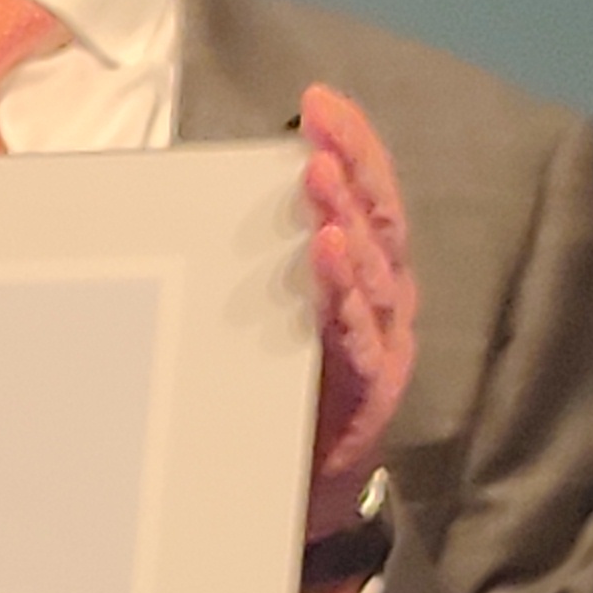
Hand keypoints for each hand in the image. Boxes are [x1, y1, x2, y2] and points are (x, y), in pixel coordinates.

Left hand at [295, 78, 419, 556]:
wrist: (309, 492)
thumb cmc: (289, 391)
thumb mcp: (280, 316)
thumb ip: (267, 263)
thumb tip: (206, 198)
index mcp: (369, 277)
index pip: (371, 197)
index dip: (355, 145)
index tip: (320, 101)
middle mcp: (386, 304)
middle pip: (379, 221)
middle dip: (352, 164)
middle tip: (320, 124)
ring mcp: (382, 347)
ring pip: (372, 272)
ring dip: (345, 218)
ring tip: (318, 176)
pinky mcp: (370, 392)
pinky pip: (359, 336)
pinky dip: (341, 293)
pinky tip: (324, 253)